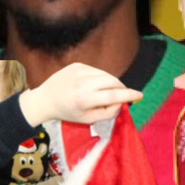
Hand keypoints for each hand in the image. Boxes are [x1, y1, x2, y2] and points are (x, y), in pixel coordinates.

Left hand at [19, 63, 140, 126]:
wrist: (45, 99)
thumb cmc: (67, 112)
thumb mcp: (87, 120)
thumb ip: (107, 113)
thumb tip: (121, 103)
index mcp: (84, 100)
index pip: (113, 95)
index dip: (129, 95)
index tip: (139, 95)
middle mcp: (83, 83)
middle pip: (113, 81)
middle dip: (122, 88)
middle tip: (123, 94)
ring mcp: (80, 71)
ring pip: (106, 74)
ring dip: (111, 82)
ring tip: (104, 91)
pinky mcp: (78, 64)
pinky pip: (97, 70)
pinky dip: (100, 77)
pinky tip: (92, 84)